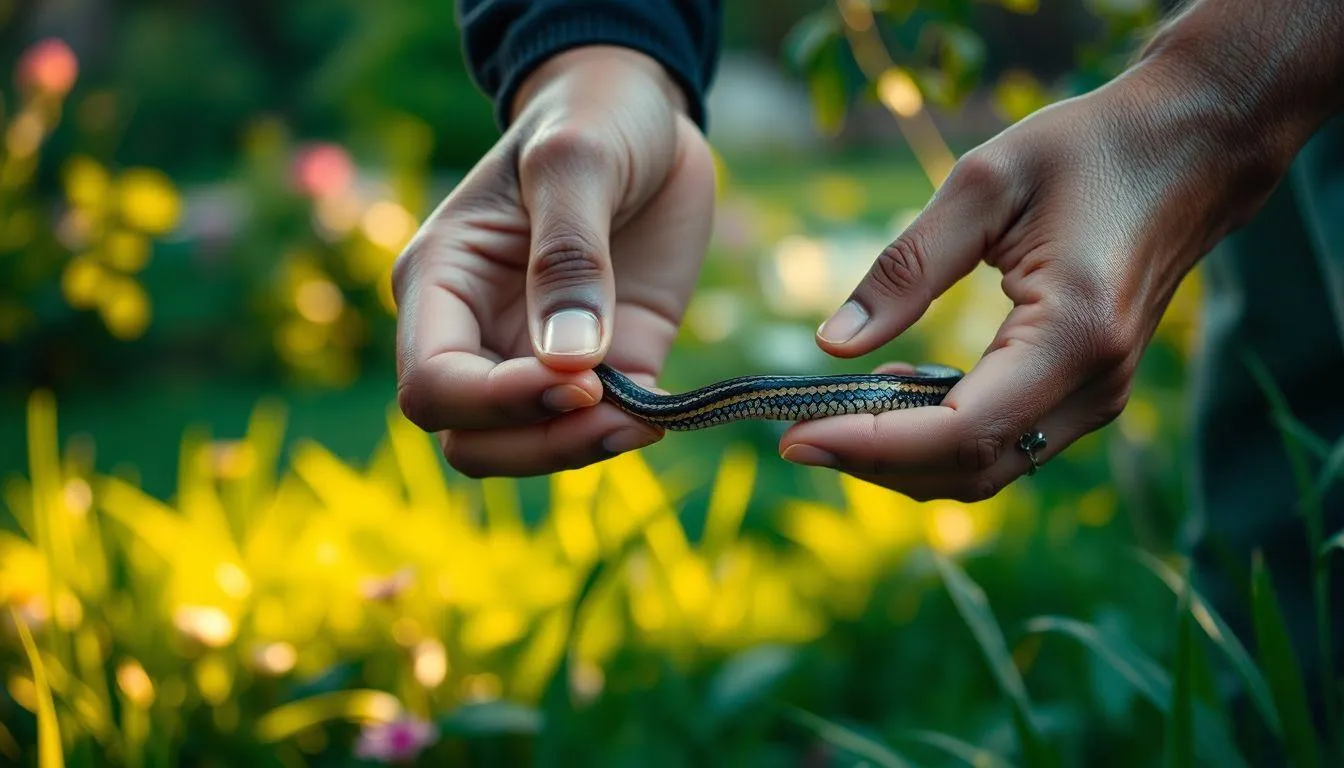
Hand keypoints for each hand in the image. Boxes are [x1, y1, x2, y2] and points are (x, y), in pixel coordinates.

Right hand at [393, 46, 714, 476]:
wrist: (646, 115)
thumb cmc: (591, 118)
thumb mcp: (576, 160)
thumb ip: (568, 254)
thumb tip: (569, 361)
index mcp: (440, 283)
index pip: (432, 384)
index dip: (496, 403)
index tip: (578, 379)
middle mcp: (475, 333)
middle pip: (469, 439)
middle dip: (536, 444)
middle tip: (613, 408)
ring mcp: (536, 358)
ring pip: (524, 451)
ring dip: (579, 451)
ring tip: (644, 421)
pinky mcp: (603, 367)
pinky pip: (594, 432)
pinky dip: (623, 437)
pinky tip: (663, 412)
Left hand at [778, 52, 1308, 501]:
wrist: (1191, 149)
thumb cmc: (1090, 150)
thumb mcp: (983, 185)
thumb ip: (905, 269)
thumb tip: (830, 343)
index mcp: (1073, 334)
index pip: (960, 432)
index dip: (871, 446)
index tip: (796, 436)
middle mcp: (1094, 385)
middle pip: (970, 468)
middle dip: (875, 462)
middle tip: (795, 432)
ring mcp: (1099, 396)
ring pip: (988, 469)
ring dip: (905, 457)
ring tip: (833, 413)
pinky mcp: (1089, 391)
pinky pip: (1007, 443)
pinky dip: (940, 438)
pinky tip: (893, 392)